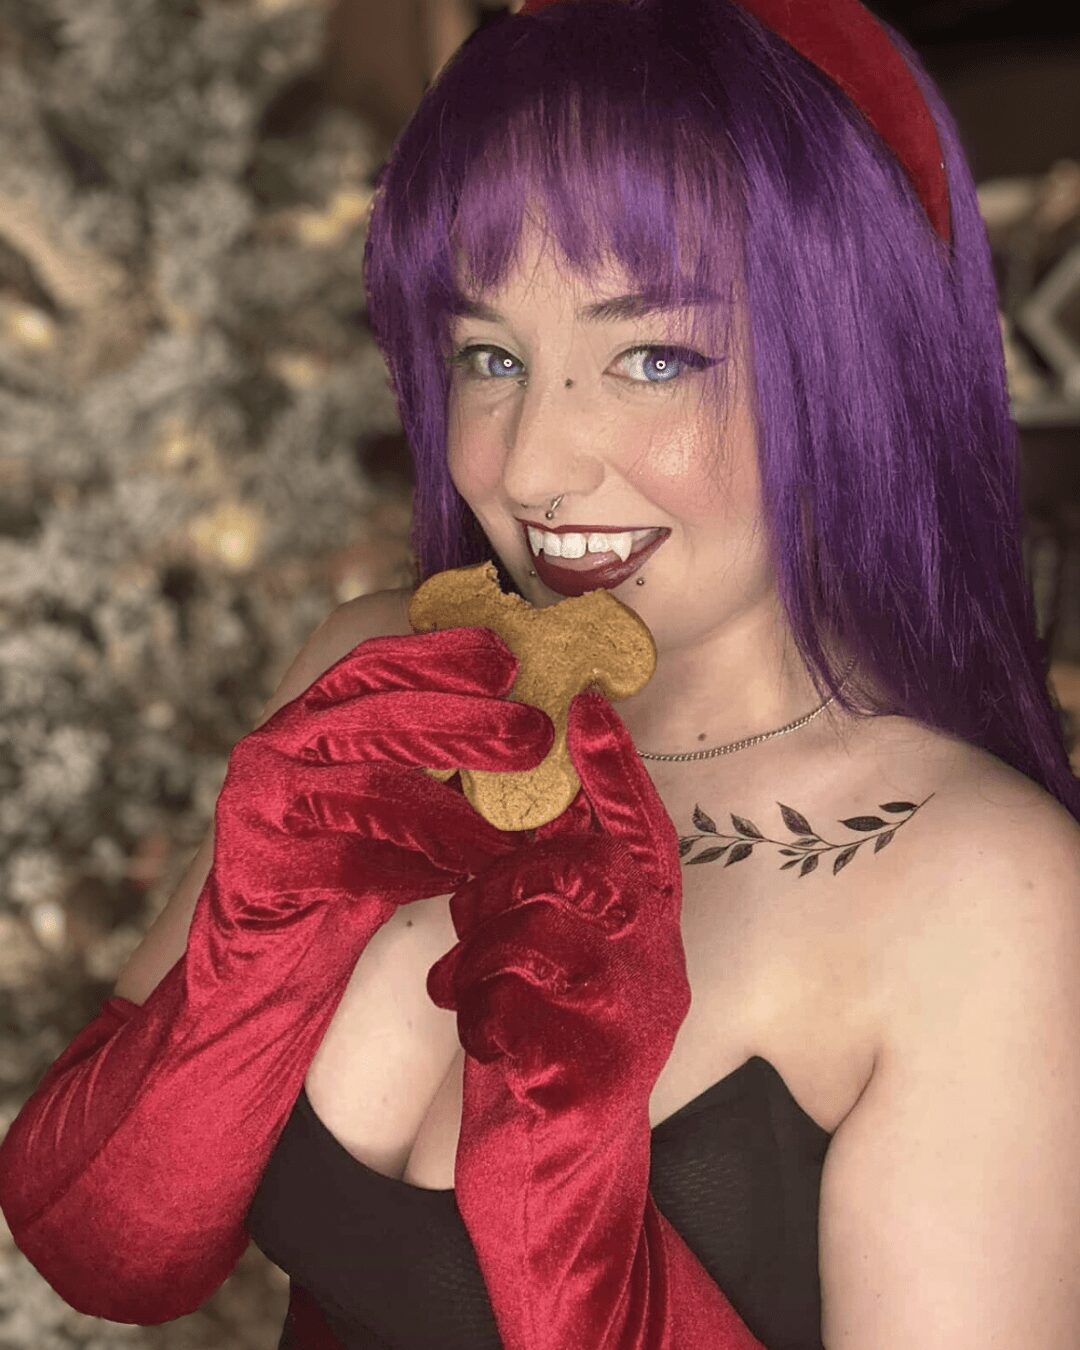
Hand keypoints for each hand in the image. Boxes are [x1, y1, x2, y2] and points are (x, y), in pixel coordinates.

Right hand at [208, 626, 555, 934]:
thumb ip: (431, 763)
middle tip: (534, 735)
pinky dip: (409, 871)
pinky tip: (452, 882)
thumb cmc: (341, 870)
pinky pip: (346, 863)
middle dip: (463, 722)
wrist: (260, 959)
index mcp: (309, 716)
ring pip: (368, 790)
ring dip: (450, 815)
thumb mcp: (384, 802)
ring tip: (507, 838)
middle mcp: (276, 746)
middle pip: (377, 718)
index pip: (373, 666)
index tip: (506, 661)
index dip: (439, 656)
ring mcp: (258, 803)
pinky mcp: (253, 866)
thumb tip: (527, 739)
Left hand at [427, 687, 688, 1111]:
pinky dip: (477, 1019)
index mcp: (651, 931)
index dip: (616, 769)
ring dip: (480, 959)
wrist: (558, 1185)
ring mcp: (631, 1026)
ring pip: (531, 939)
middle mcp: (657, 969)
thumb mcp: (560, 960)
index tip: (586, 702)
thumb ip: (556, 893)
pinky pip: (509, 1011)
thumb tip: (517, 813)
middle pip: (572, 875)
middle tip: (474, 920)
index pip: (645, 833)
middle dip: (501, 887)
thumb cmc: (548, 1047)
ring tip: (472, 986)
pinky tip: (487, 1039)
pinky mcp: (591, 1080)